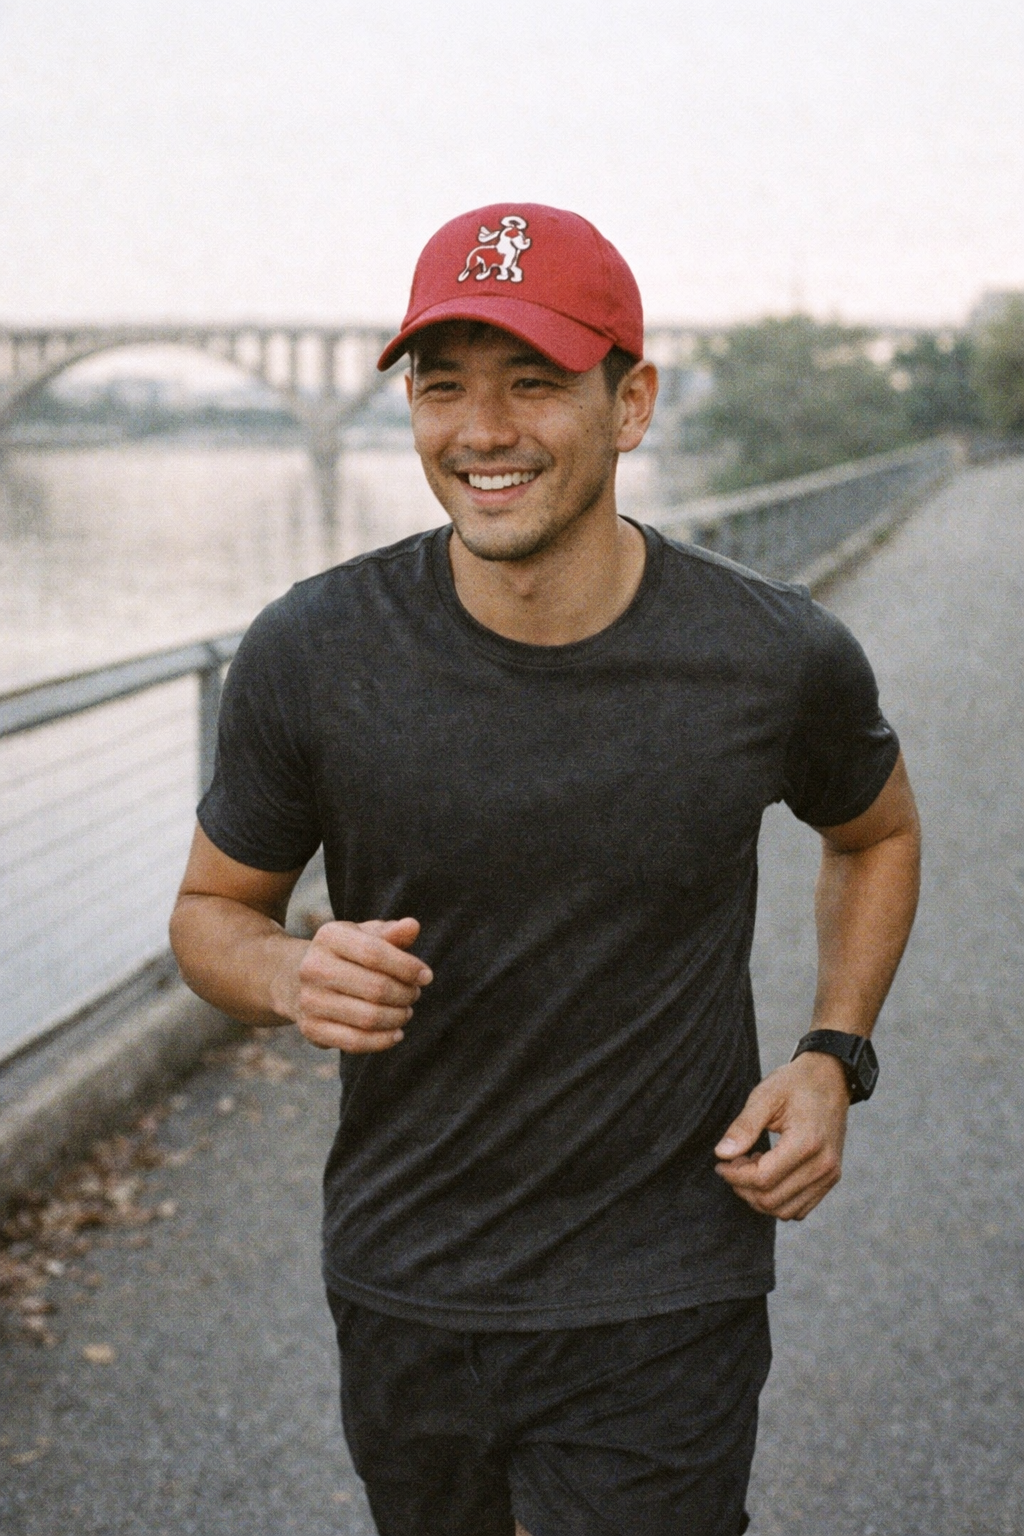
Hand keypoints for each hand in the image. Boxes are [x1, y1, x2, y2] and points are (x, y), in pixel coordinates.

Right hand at [291, 917, 431, 1053]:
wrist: (295, 978)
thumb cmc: (345, 954)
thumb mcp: (364, 936)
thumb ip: (391, 933)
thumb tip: (412, 926)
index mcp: (329, 937)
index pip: (375, 953)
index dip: (407, 967)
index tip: (427, 976)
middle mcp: (313, 968)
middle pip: (375, 988)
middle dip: (405, 994)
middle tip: (414, 994)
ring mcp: (309, 1001)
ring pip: (368, 1018)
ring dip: (397, 1017)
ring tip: (405, 1011)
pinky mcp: (311, 1029)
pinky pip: (355, 1042)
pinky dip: (383, 1041)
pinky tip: (396, 1033)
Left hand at [713, 1051, 850, 1220]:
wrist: (831, 1078)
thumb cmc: (795, 1083)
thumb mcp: (765, 1095)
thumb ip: (743, 1126)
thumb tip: (721, 1154)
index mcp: (807, 1143)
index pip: (762, 1179)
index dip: (734, 1175)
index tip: (721, 1163)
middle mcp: (823, 1165)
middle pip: (772, 1200)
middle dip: (743, 1188)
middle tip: (733, 1164)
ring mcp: (830, 1175)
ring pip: (786, 1211)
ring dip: (759, 1197)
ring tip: (750, 1167)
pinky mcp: (831, 1179)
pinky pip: (801, 1208)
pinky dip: (778, 1200)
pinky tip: (768, 1173)